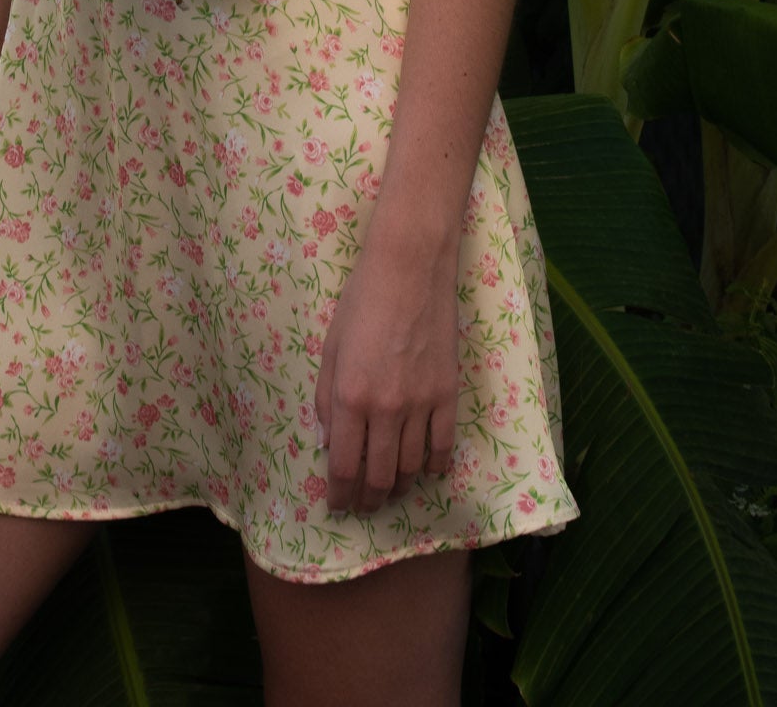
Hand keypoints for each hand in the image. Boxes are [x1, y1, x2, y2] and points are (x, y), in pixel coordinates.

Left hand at [314, 227, 459, 515]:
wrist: (410, 269)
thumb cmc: (362, 301)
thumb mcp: (331, 348)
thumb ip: (327, 399)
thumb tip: (329, 441)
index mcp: (351, 397)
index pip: (345, 466)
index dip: (340, 494)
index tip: (337, 506)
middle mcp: (386, 409)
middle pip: (379, 477)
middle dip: (368, 500)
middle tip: (363, 506)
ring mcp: (421, 405)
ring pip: (412, 468)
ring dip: (399, 488)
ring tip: (390, 492)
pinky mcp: (448, 395)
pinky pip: (443, 447)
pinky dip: (435, 468)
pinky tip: (427, 473)